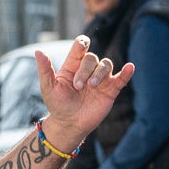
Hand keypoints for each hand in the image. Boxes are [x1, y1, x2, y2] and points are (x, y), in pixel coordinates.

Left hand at [36, 34, 132, 151]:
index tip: (81, 47)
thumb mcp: (48, 87)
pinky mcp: (110, 90)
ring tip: (92, 86)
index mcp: (73, 65)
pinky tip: (130, 67)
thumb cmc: (57, 105)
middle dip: (86, 70)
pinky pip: (121, 78)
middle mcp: (88, 69)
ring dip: (99, 73)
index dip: (82, 43)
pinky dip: (126, 72)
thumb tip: (38, 51)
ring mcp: (100, 79)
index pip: (80, 47)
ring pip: (106, 65)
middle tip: (78, 86)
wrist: (69, 124)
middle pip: (92, 58)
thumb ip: (44, 69)